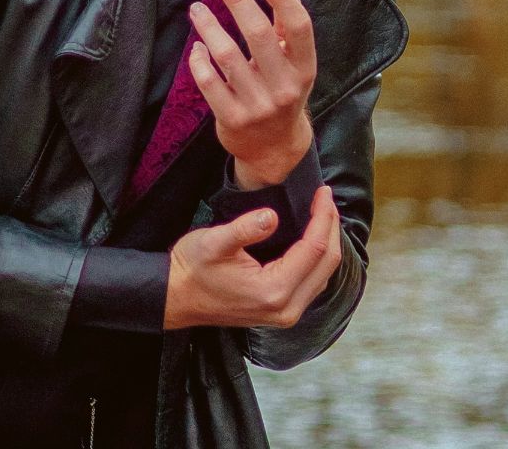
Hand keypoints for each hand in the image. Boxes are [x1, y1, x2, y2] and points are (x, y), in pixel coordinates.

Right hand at [163, 184, 342, 330]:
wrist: (176, 298)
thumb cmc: (191, 270)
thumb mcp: (213, 242)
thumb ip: (244, 229)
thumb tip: (272, 216)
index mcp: (273, 290)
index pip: (314, 249)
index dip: (323, 217)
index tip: (323, 192)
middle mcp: (286, 308)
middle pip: (327, 264)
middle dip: (331, 227)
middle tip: (326, 198)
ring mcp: (286, 314)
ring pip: (324, 274)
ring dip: (328, 242)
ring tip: (324, 213)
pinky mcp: (282, 312)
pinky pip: (313, 282)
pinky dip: (319, 258)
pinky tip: (313, 238)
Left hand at [189, 0, 314, 188]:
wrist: (273, 148)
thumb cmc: (282, 92)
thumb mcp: (292, 60)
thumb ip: (285, 19)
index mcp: (304, 69)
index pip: (298, 27)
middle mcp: (284, 87)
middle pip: (259, 34)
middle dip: (238, 0)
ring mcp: (257, 105)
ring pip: (227, 55)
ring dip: (209, 26)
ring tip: (197, 8)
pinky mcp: (232, 118)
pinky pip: (209, 82)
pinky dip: (199, 60)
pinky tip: (196, 47)